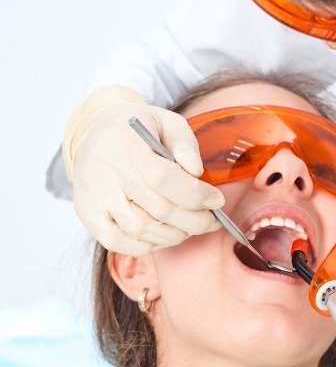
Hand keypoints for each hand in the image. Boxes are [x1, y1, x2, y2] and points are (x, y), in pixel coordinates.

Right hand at [64, 86, 223, 255]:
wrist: (92, 133)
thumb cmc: (137, 130)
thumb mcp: (165, 121)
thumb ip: (184, 143)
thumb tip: (196, 170)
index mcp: (128, 145)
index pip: (164, 178)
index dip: (196, 195)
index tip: (216, 200)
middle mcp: (107, 174)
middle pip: (159, 210)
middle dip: (195, 221)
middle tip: (211, 220)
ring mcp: (95, 198)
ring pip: (142, 230)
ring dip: (175, 235)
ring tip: (189, 227)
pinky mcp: (88, 216)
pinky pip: (119, 243)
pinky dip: (147, 245)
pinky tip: (163, 235)